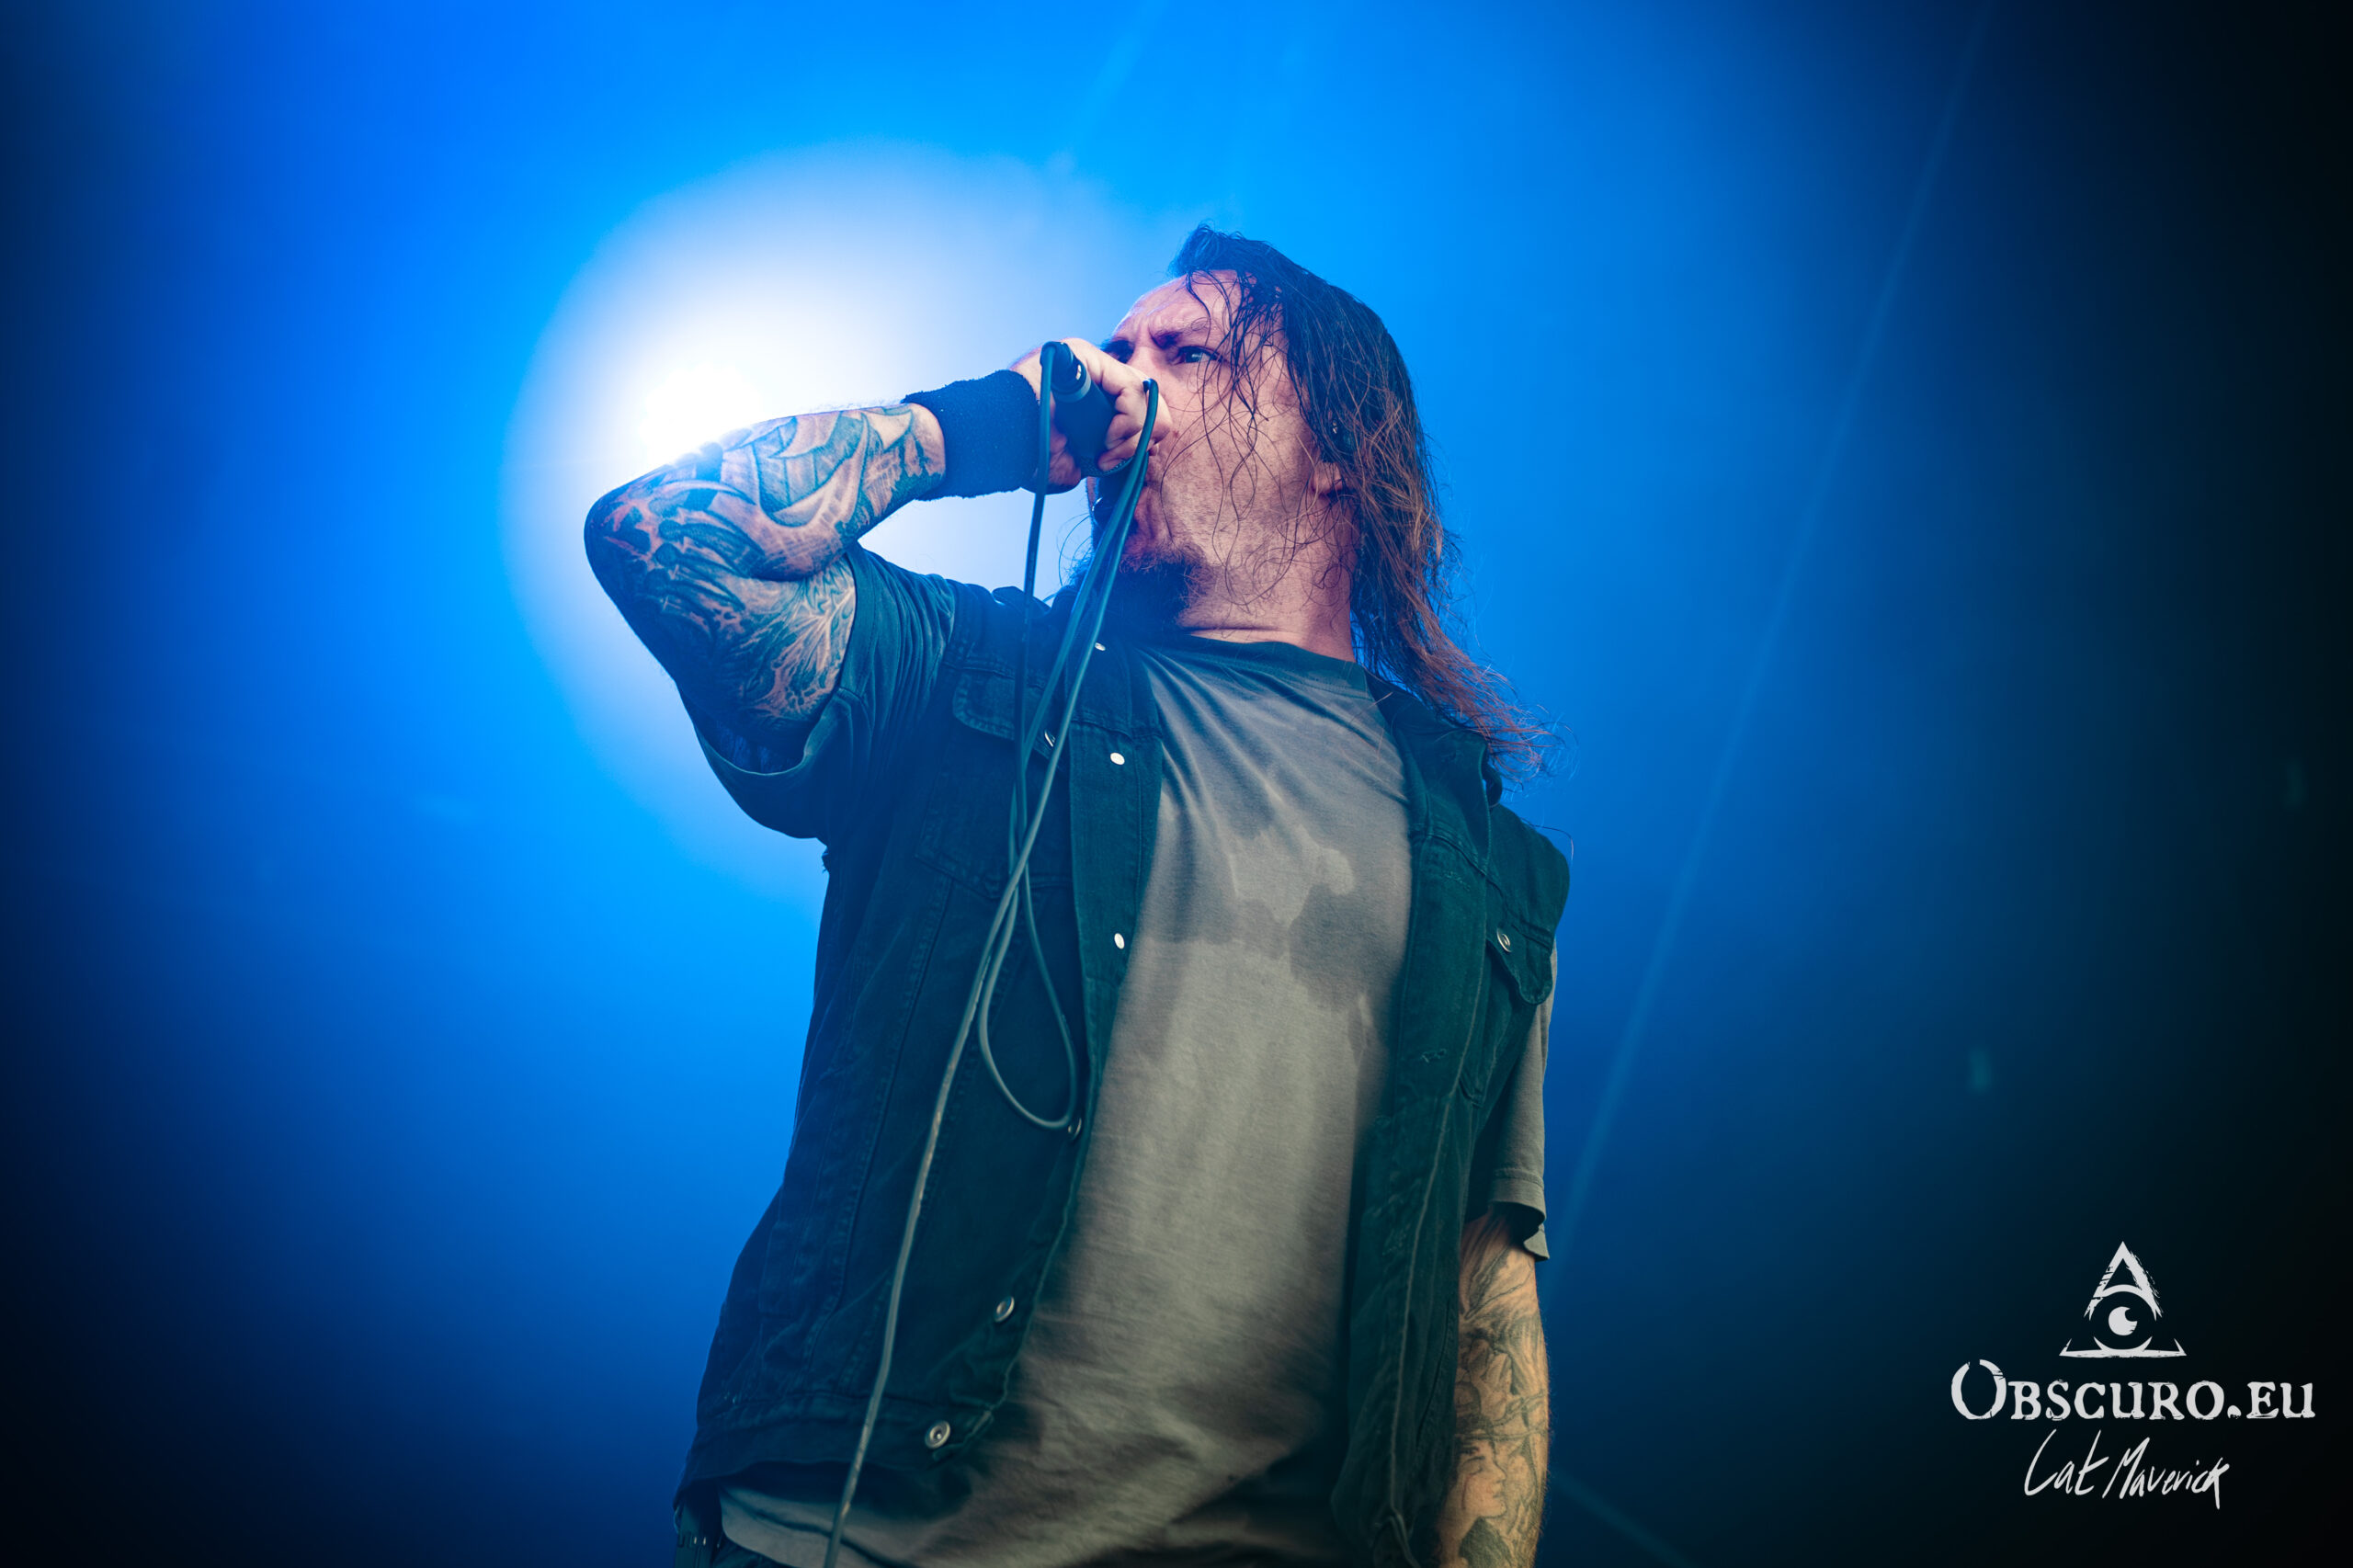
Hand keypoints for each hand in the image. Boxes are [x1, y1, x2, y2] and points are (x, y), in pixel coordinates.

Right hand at [1008, 337, 1157, 491]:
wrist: (999, 443)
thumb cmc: (1029, 454)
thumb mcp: (1078, 458)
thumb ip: (1106, 451)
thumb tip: (1132, 453)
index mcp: (1091, 394)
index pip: (1138, 403)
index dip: (1143, 433)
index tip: (1120, 459)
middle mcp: (1093, 372)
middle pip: (1148, 393)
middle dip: (1146, 432)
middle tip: (1119, 456)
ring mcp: (1089, 360)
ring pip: (1144, 391)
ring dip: (1135, 431)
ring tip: (1108, 451)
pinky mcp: (1085, 356)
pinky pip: (1130, 388)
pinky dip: (1128, 421)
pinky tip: (1108, 439)